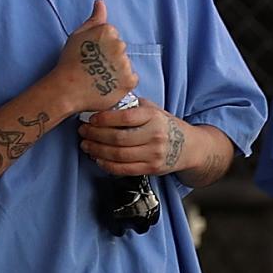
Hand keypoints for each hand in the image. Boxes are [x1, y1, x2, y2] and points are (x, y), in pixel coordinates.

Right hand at [46, 0, 136, 117]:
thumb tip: (101, 2)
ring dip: (117, 70)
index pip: (113, 35)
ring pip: (126, 64)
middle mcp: (119, 45)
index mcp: (107, 31)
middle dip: (111, 56)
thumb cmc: (70, 61)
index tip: (91, 53)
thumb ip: (94, 19)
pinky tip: (108, 83)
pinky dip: (122, 82)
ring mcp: (125, 63)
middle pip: (120, 49)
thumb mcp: (79, 35)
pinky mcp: (130, 80)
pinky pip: (132, 78)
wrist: (68, 88)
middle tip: (95, 66)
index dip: (101, 45)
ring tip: (100, 76)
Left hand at [77, 97, 198, 177]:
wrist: (189, 147)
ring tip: (86, 145)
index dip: (104, 119)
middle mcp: (155, 136)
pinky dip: (108, 165)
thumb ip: (132, 107)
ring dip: (98, 151)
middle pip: (118, 138)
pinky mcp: (152, 168)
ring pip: (119, 155)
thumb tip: (104, 103)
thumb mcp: (153, 110)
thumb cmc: (164, 125)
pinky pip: (125, 169)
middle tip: (83, 132)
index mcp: (153, 117)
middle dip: (95, 136)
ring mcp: (154, 154)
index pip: (125, 118)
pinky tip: (98, 159)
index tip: (90, 119)